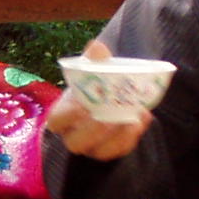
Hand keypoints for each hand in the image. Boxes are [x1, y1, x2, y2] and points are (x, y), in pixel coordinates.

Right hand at [45, 38, 154, 160]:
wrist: (109, 99)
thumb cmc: (94, 86)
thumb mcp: (92, 71)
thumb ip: (94, 61)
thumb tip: (97, 47)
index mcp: (62, 116)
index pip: (56, 122)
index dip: (68, 116)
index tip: (82, 105)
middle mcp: (74, 135)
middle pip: (77, 143)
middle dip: (94, 131)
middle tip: (110, 118)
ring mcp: (92, 147)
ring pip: (101, 151)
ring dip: (118, 135)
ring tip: (133, 117)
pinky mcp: (110, 151)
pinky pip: (120, 150)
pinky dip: (132, 136)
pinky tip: (142, 118)